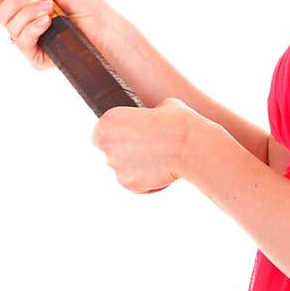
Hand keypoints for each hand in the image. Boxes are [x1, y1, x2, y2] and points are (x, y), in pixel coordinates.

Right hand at [0, 0, 115, 70]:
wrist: (104, 27)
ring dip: (30, 13)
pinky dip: (33, 28)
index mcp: (24, 5)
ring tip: (51, 8)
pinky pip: (22, 41)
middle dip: (17, 0)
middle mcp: (23, 23)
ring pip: (10, 26)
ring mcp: (29, 40)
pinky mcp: (36, 56)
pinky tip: (48, 23)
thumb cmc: (85, 5)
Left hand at [91, 97, 205, 193]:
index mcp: (109, 121)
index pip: (99, 133)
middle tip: (148, 148)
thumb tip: (154, 117)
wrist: (189, 145)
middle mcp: (108, 145)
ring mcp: (117, 167)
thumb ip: (148, 114)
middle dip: (127, 152)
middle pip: (111, 152)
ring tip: (159, 160)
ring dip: (136, 166)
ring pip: (123, 169)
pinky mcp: (129, 184)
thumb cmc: (177, 122)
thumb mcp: (162, 106)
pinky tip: (162, 171)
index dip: (114, 136)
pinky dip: (146, 180)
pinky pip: (135, 183)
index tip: (127, 137)